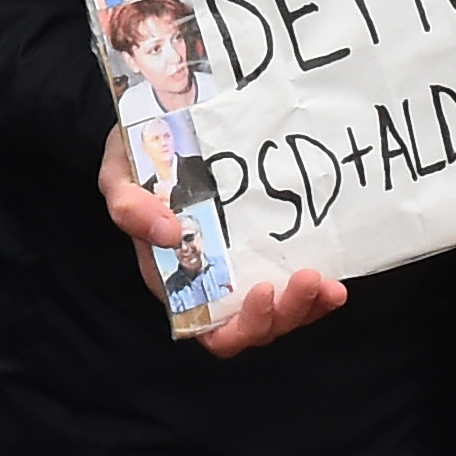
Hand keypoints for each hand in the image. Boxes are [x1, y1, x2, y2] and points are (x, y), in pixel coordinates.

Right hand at [96, 128, 346, 355]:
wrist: (159, 126)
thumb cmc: (134, 160)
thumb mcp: (119, 176)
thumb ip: (130, 207)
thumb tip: (169, 233)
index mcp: (176, 280)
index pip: (210, 328)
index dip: (240, 325)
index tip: (261, 291)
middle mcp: (211, 283)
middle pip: (252, 327)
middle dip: (284, 315)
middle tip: (308, 279)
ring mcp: (242, 268)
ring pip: (279, 313)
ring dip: (307, 306)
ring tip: (328, 284)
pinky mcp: (266, 250)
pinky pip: (294, 285)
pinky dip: (318, 291)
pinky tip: (336, 276)